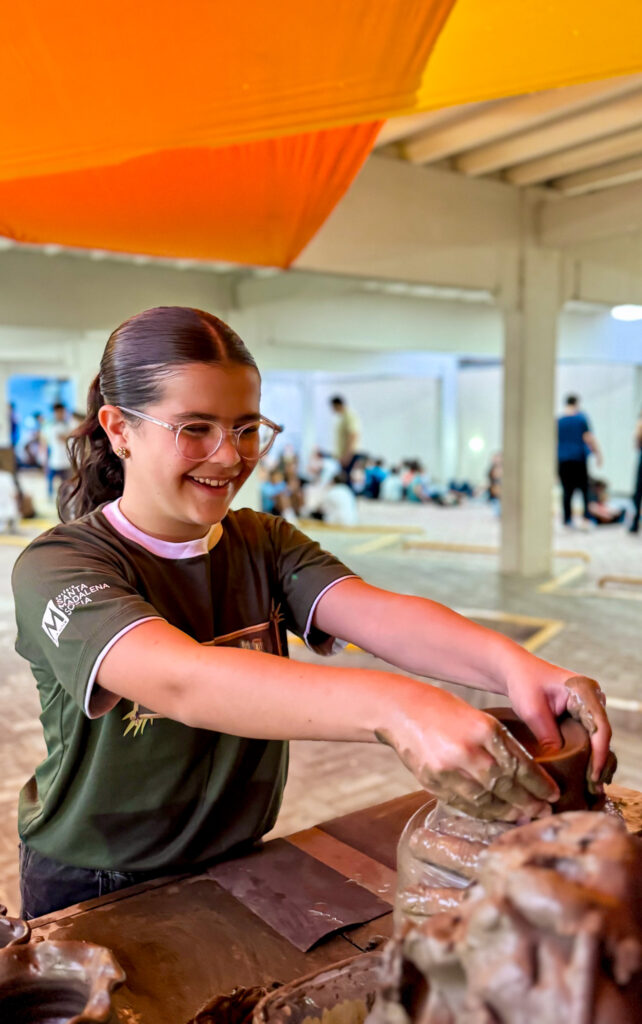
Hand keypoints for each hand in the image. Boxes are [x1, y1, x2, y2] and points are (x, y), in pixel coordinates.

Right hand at [378, 685, 558, 821]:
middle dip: (528, 802)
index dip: (539, 784)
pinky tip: (496, 814)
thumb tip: (526, 775)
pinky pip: (465, 804)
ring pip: (487, 800)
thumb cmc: (443, 710)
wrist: (400, 711)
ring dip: (508, 812)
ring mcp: (448, 769)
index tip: (553, 795)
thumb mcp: (477, 716)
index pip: (519, 764)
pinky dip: (484, 812)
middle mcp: (467, 750)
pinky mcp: (433, 782)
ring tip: (523, 816)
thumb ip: (499, 743)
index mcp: (483, 728)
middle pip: (506, 786)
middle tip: (544, 812)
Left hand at [504, 661, 612, 785]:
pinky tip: (585, 776)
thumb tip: (559, 765)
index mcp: (584, 690)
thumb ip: (548, 736)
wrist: (515, 671)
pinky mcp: (581, 715)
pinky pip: (589, 737)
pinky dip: (588, 755)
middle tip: (594, 790)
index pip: (599, 725)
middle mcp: (593, 698)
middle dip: (599, 762)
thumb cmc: (523, 683)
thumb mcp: (532, 710)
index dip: (599, 753)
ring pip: (598, 738)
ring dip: (595, 761)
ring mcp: (589, 706)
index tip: (593, 776)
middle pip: (602, 735)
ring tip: (592, 789)